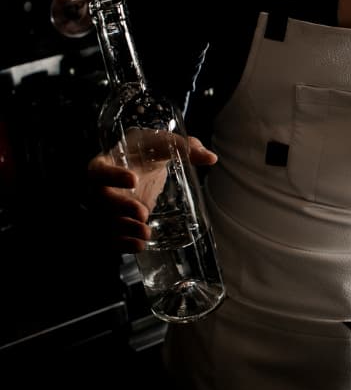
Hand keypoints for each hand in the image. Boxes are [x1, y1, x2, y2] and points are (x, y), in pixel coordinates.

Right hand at [85, 135, 216, 252]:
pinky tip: (140, 246)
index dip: (113, 176)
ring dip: (124, 230)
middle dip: (121, 208)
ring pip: (106, 222)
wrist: (139, 162)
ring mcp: (107, 207)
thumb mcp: (164, 143)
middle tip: (142, 213)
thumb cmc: (148, 150)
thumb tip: (211, 158)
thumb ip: (185, 147)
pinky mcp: (117, 222)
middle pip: (101, 200)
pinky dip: (124, 244)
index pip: (100, 170)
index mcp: (106, 163)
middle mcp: (101, 187)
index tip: (134, 179)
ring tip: (146, 233)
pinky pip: (113, 237)